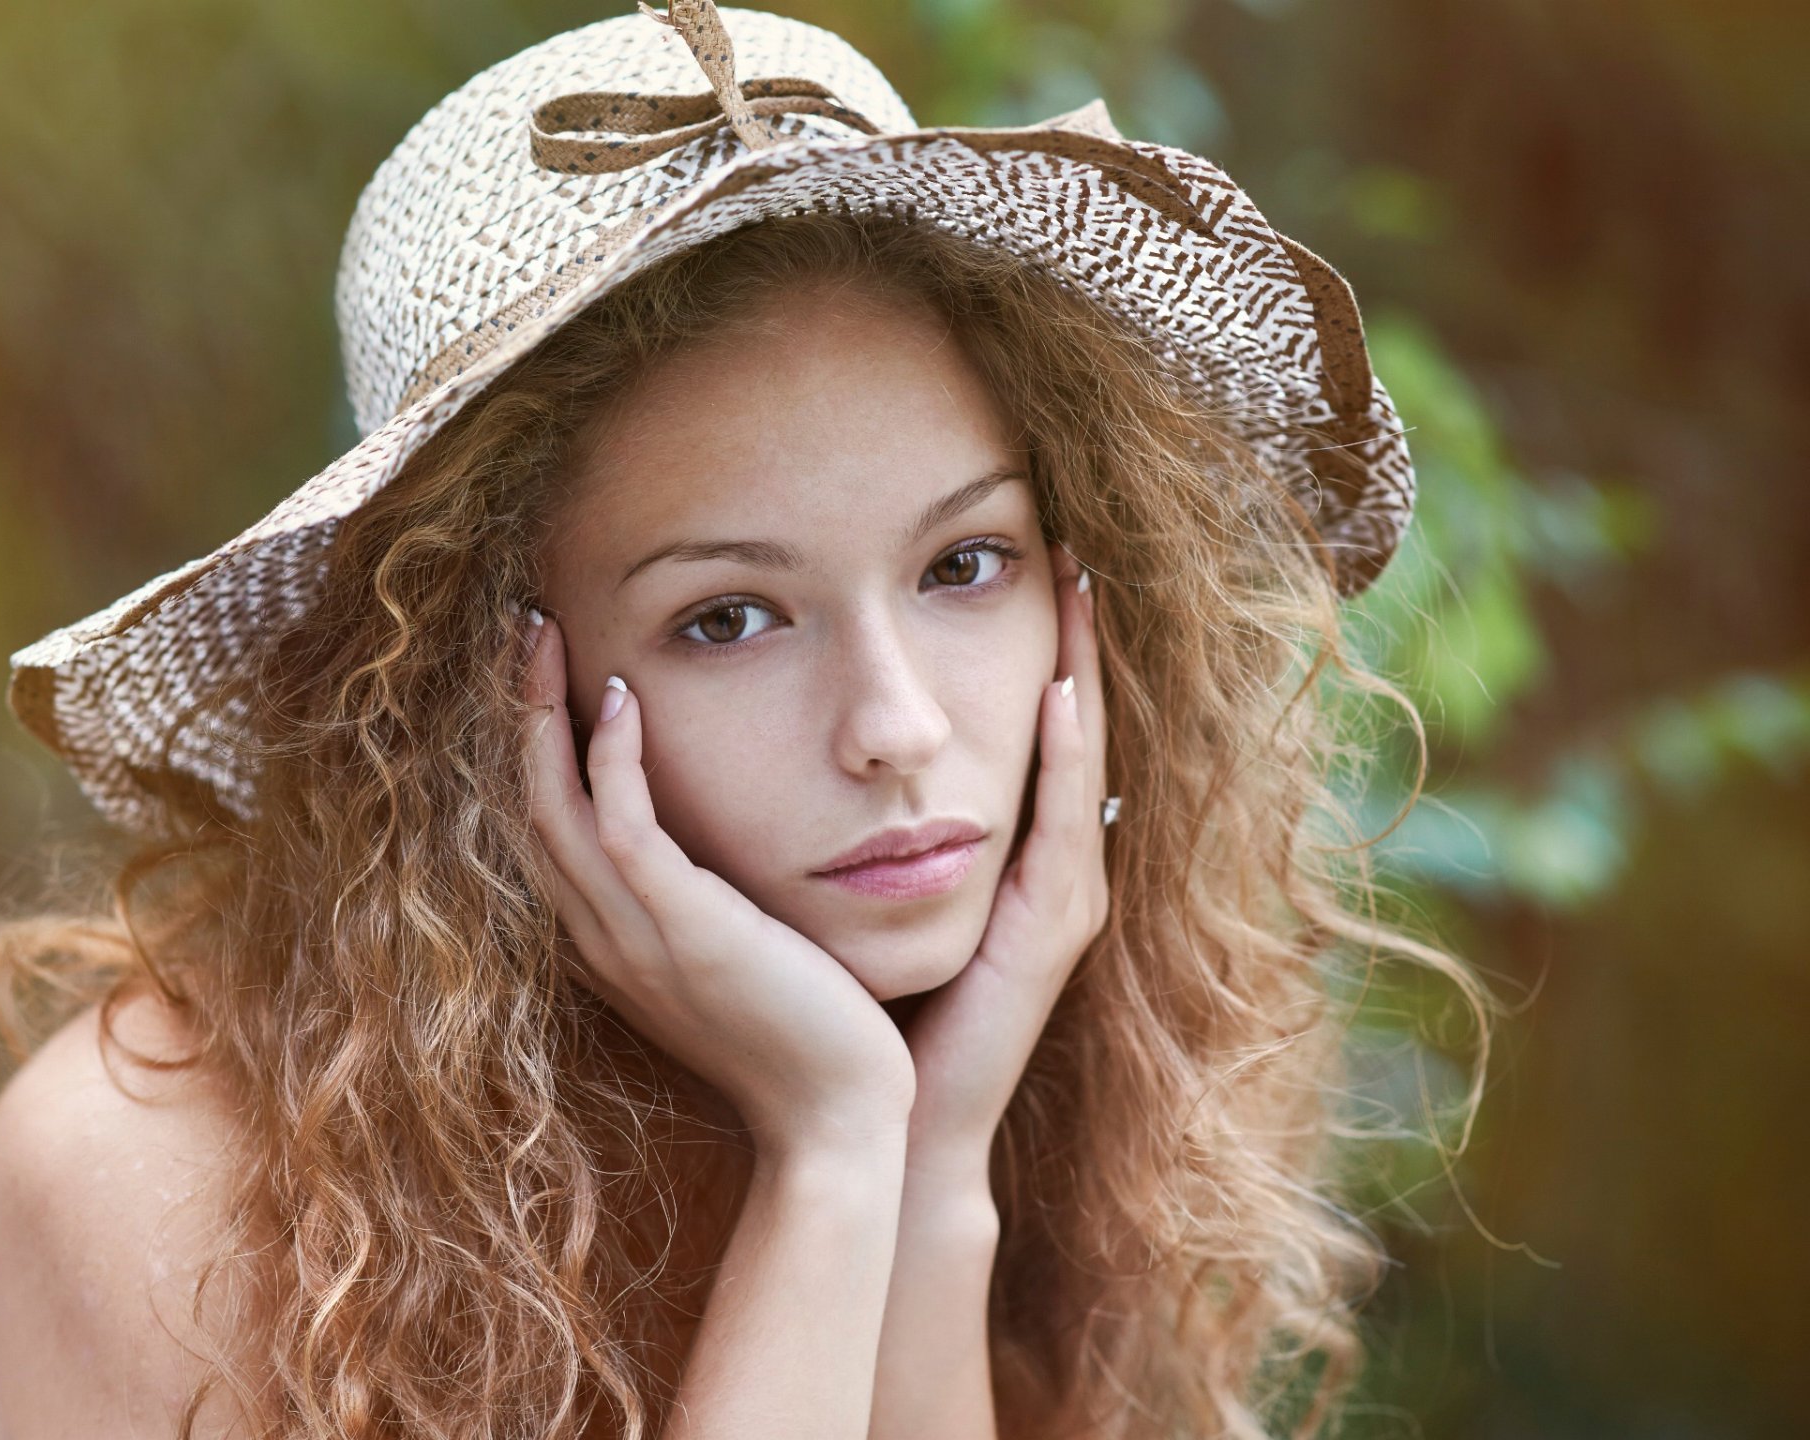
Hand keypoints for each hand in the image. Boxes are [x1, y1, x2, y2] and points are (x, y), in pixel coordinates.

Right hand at [518, 612, 916, 1154]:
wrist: (838, 1120)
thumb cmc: (806, 1039)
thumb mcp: (738, 961)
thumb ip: (705, 908)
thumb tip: (711, 855)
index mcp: (611, 946)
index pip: (546, 832)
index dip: (533, 751)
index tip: (547, 677)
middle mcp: (602, 939)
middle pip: (529, 806)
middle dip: (521, 712)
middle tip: (527, 629)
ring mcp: (634, 937)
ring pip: (554, 807)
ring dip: (542, 713)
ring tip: (545, 634)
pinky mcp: (683, 929)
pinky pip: (621, 827)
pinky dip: (607, 759)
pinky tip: (617, 698)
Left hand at [895, 542, 1111, 1179]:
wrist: (880, 1120)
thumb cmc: (863, 1011)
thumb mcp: (864, 898)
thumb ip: (861, 829)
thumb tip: (810, 750)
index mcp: (1008, 863)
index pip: (1033, 737)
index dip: (1040, 657)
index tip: (1031, 574)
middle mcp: (1048, 873)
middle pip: (1072, 734)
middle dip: (1076, 645)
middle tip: (1074, 555)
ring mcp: (1060, 902)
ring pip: (1080, 763)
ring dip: (1084, 674)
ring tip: (1078, 591)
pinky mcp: (1048, 932)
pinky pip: (1061, 825)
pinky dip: (1065, 756)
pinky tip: (1060, 692)